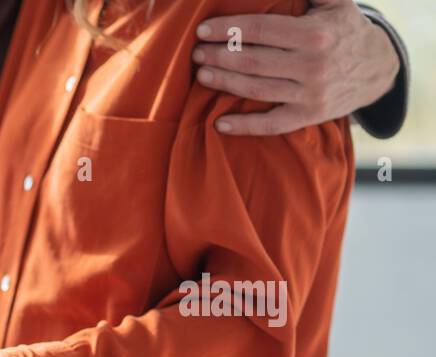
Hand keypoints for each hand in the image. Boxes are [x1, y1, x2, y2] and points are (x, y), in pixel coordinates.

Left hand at [192, 0, 399, 135]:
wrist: (378, 67)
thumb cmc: (344, 29)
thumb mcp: (334, 1)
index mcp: (315, 34)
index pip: (259, 30)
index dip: (227, 29)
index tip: (202, 30)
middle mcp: (313, 65)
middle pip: (252, 61)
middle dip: (219, 56)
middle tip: (196, 53)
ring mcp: (310, 94)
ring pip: (256, 90)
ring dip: (224, 83)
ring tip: (202, 74)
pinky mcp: (309, 115)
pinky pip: (271, 125)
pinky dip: (244, 126)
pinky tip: (219, 123)